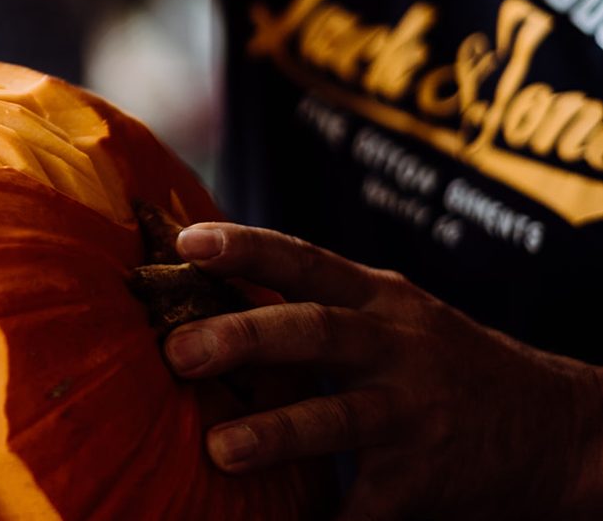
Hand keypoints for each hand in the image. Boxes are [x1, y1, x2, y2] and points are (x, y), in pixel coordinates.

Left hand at [163, 223, 602, 519]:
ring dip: (277, 434)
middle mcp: (395, 348)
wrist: (555, 427)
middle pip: (315, 331)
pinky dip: (325, 517)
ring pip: (338, 418)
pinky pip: (364, 503)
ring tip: (220, 450)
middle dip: (245, 338)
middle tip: (179, 351)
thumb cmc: (438, 360)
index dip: (247, 248)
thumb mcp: (391, 313)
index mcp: (377, 299)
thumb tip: (201, 283)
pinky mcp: (422, 480)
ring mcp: (412, 413)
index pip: (304, 260)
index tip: (188, 241)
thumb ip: (314, 301)